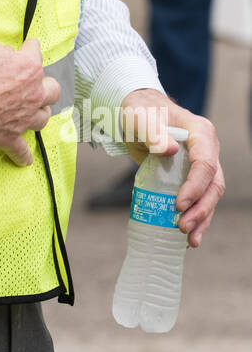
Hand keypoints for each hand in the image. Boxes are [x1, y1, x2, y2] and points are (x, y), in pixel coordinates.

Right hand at [0, 37, 60, 165]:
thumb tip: (3, 55)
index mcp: (27, 68)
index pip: (35, 52)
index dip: (28, 48)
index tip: (26, 49)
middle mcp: (32, 94)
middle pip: (52, 90)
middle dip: (45, 84)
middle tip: (33, 83)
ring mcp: (23, 119)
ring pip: (43, 118)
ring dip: (39, 113)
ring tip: (31, 111)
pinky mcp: (10, 138)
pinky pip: (22, 151)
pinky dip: (22, 155)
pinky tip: (24, 157)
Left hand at [119, 89, 223, 247]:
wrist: (139, 113)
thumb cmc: (140, 111)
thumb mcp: (140, 117)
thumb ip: (152, 131)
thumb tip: (169, 150)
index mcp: (200, 133)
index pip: (205, 163)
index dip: (195, 186)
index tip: (178, 205)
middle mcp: (207, 149)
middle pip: (213, 184)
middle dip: (201, 209)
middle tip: (182, 226)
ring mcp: (202, 164)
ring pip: (210, 195)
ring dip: (202, 218)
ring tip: (190, 240)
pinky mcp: (192, 176)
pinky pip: (200, 199)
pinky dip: (197, 218)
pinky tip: (190, 237)